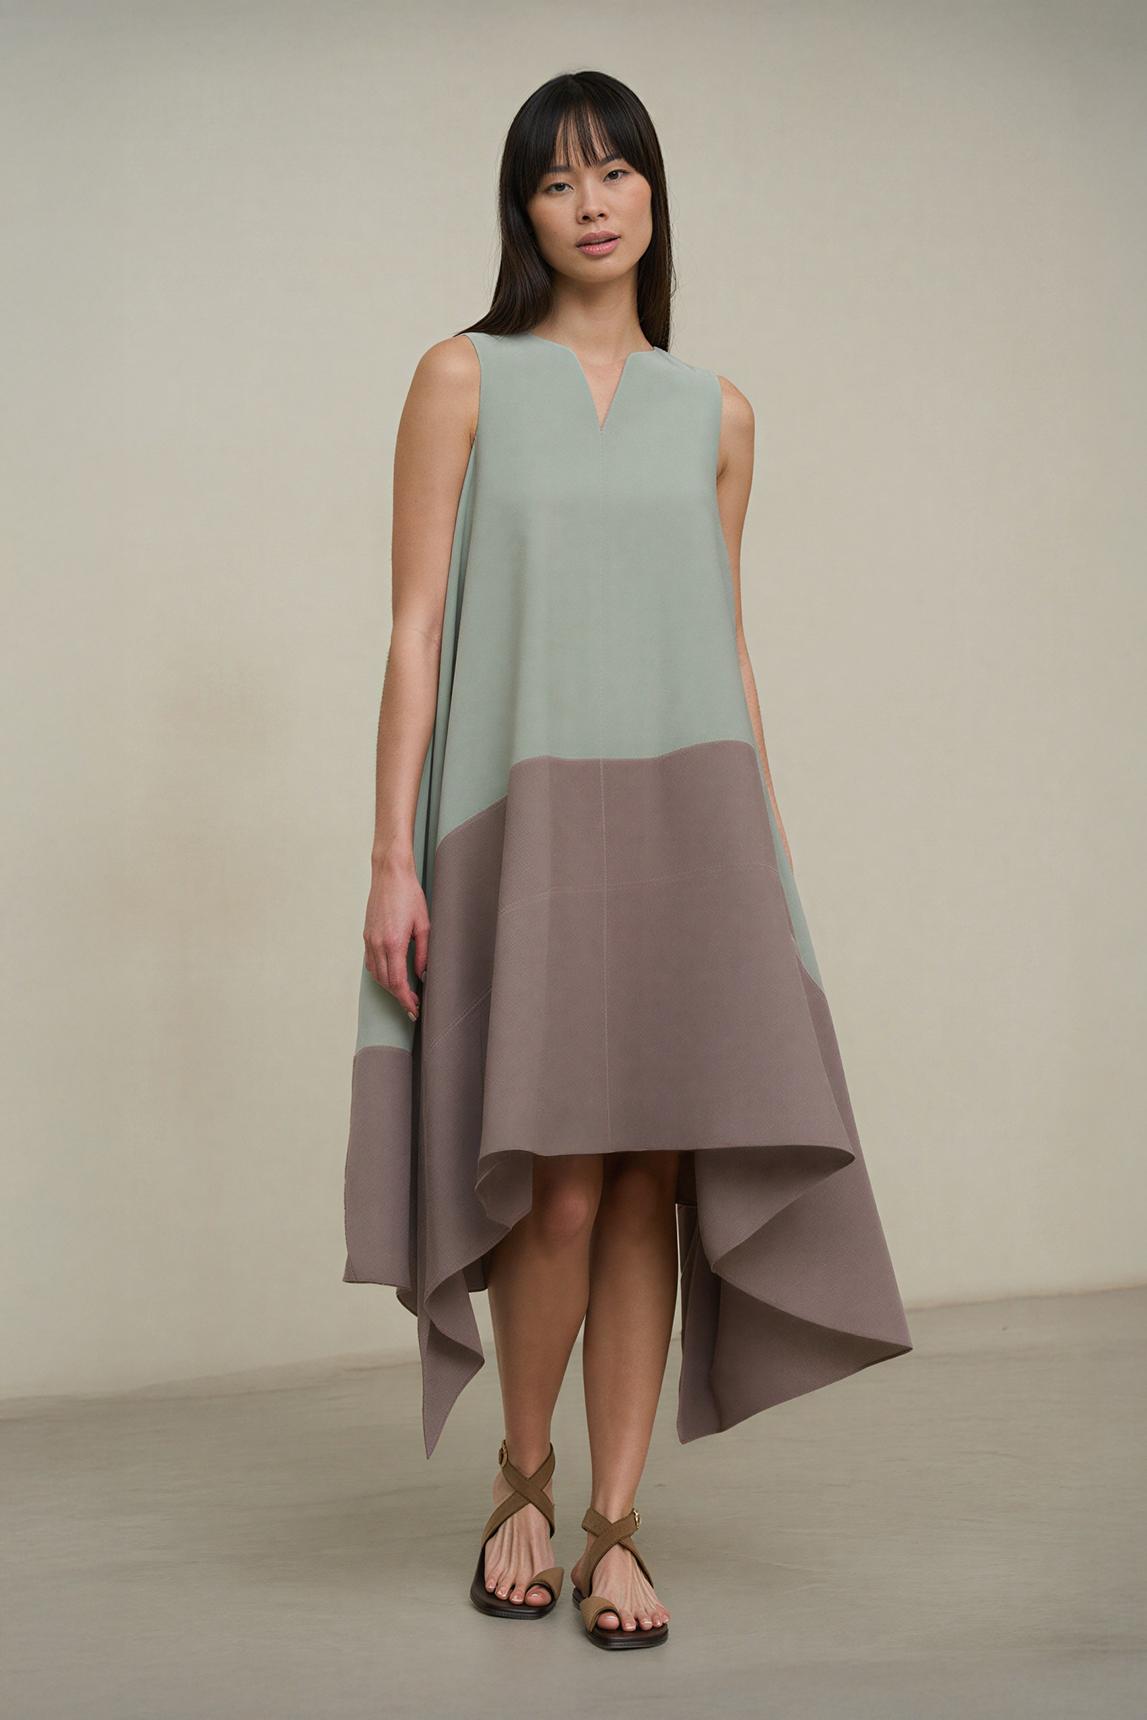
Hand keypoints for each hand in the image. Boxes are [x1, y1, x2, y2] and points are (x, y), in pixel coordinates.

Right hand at [363, 861, 428, 1022]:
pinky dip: (379, 974)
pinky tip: (389, 975)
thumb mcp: (424, 925)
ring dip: (389, 987)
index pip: (397, 982)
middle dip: (399, 997)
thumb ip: (424, 953)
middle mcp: (378, 944)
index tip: (414, 1009)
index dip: (405, 999)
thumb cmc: (409, 894)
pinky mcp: (366, 935)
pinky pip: (370, 962)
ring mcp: (369, 940)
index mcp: (394, 943)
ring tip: (404, 993)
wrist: (390, 874)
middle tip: (412, 1006)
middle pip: (385, 982)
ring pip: (376, 974)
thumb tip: (421, 974)